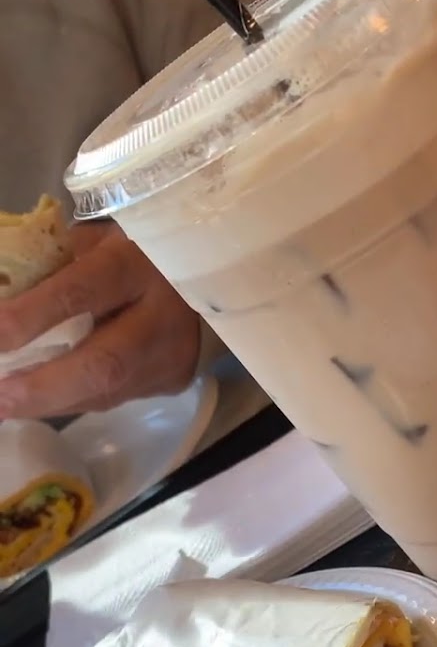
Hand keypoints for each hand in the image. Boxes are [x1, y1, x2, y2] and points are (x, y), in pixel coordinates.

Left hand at [0, 220, 200, 417]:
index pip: (80, 292)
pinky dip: (71, 401)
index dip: (30, 318)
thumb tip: (4, 298)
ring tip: (6, 405)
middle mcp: (162, 315)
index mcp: (136, 264)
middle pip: (103, 364)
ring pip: (107, 392)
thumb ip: (53, 268)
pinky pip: (114, 399)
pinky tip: (41, 400)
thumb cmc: (135, 248)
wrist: (206, 271)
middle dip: (43, 388)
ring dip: (49, 402)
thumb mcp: (94, 241)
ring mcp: (171, 355)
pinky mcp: (171, 380)